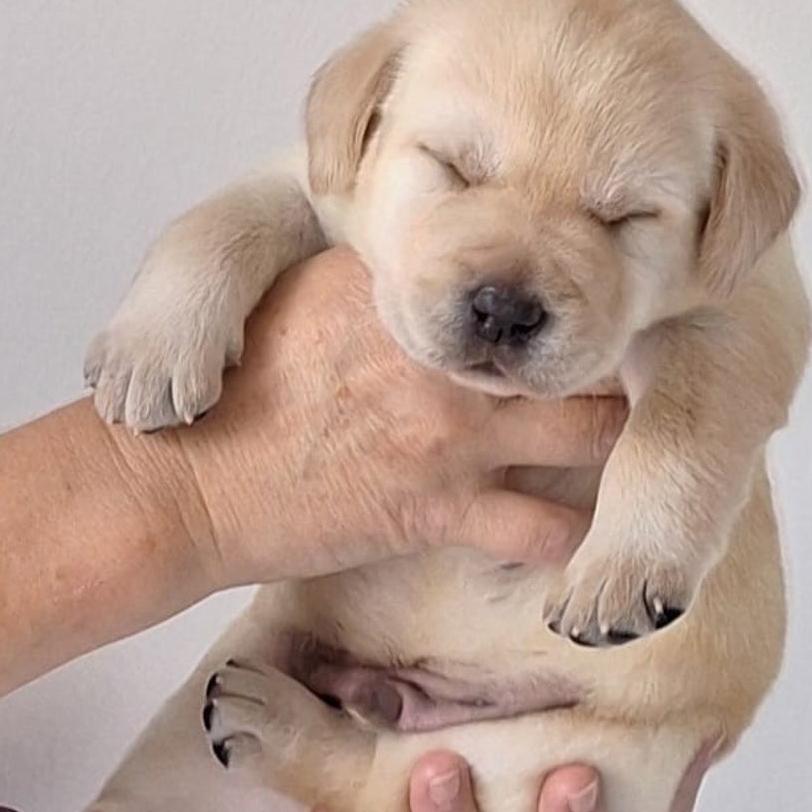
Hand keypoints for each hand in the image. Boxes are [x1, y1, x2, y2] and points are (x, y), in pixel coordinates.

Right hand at [126, 248, 626, 589]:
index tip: (586, 295)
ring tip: (627, 446)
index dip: (561, 284)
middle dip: (614, 355)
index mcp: (403, 287)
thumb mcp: (296, 299)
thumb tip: (423, 275)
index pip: (517, 271)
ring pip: (594, 428)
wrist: (181, 484)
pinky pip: (548, 531)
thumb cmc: (227, 394)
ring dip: (614, 438)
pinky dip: (577, 540)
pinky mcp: (441, 509)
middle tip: (629, 372)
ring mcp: (450, 432)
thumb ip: (374, 282)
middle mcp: (442, 352)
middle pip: (580, 339)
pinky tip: (585, 538)